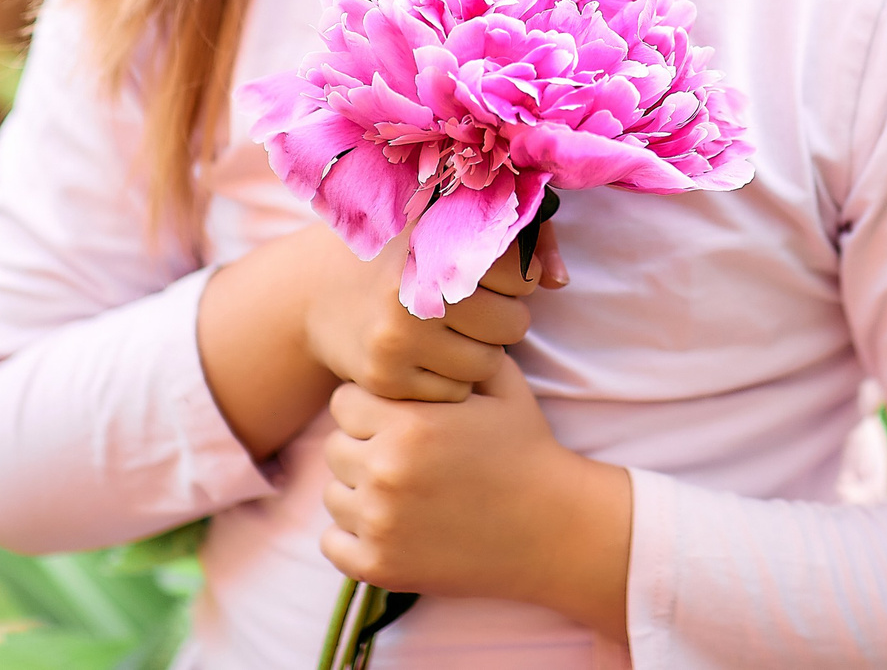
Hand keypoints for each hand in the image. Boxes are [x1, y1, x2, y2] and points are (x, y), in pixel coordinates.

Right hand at [304, 221, 569, 401]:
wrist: (317, 292)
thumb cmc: (405, 255)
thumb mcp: (450, 227)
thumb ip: (519, 242)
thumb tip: (559, 281)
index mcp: (434, 238)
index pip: (521, 275)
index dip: (514, 278)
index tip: (487, 274)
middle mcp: (413, 287)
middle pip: (513, 325)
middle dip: (502, 319)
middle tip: (470, 309)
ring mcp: (395, 335)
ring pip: (487, 364)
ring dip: (480, 352)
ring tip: (451, 332)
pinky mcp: (384, 377)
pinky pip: (455, 393)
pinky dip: (451, 379)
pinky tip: (428, 356)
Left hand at [322, 359, 631, 637]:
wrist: (552, 527)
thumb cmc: (525, 448)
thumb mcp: (499, 384)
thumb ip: (452, 352)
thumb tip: (421, 320)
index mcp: (409, 424)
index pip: (345, 402)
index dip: (371, 405)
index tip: (398, 417)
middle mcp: (386, 473)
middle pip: (335, 448)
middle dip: (364, 446)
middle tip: (403, 454)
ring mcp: (381, 524)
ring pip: (333, 495)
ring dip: (359, 491)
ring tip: (403, 489)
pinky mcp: (380, 567)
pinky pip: (333, 544)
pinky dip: (356, 535)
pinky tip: (394, 523)